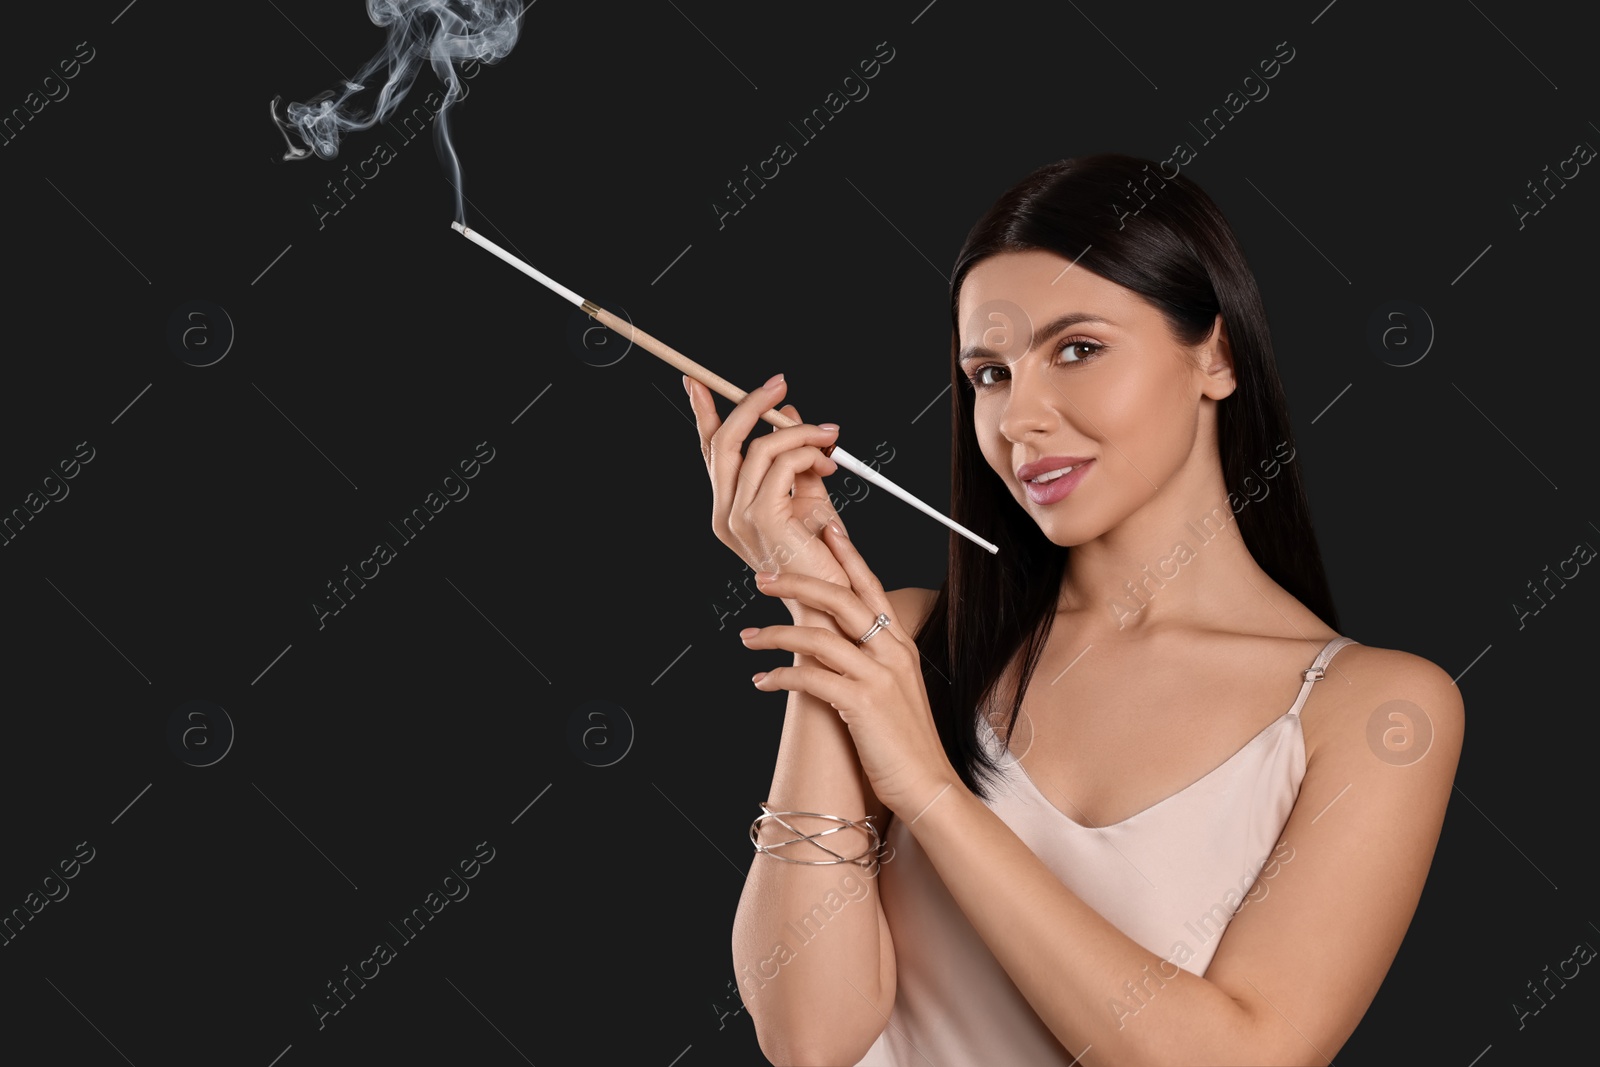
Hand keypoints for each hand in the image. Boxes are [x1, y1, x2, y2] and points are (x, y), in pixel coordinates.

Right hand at [685, 372, 852, 613]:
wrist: (832, 600)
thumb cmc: (822, 555)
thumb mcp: (808, 495)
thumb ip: (794, 457)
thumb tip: (788, 414)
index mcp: (729, 509)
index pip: (711, 453)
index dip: (704, 415)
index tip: (699, 383)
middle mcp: (726, 513)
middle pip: (724, 441)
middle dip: (750, 404)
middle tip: (779, 383)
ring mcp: (739, 518)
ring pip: (760, 447)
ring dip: (800, 432)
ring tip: (830, 438)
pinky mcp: (762, 519)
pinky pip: (781, 465)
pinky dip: (808, 453)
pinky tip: (829, 462)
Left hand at [740, 520, 959, 818]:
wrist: (928, 785)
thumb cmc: (905, 741)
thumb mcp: (895, 690)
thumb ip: (871, 660)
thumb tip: (835, 642)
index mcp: (900, 644)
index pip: (870, 586)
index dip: (847, 555)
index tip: (824, 529)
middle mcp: (893, 652)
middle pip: (840, 599)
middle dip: (796, 583)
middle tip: (762, 578)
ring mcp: (879, 676)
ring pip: (819, 637)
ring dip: (775, 635)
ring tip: (746, 637)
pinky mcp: (864, 703)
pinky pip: (811, 679)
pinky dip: (780, 676)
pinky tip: (760, 681)